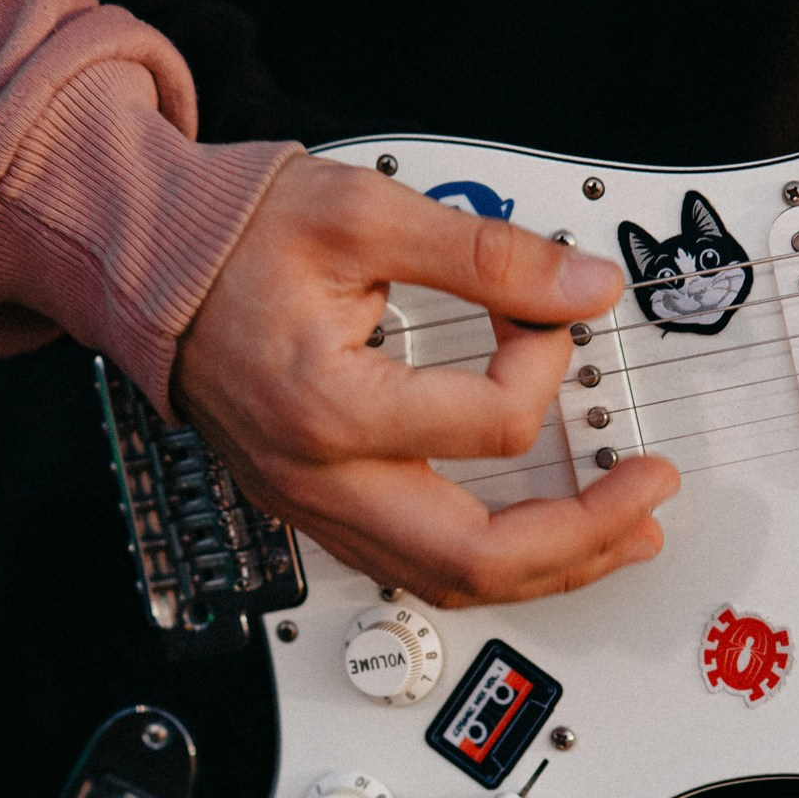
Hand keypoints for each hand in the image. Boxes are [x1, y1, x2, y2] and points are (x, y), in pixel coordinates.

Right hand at [172, 156, 679, 607]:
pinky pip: (412, 568)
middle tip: (649, 495)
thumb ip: (487, 255)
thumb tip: (585, 290)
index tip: (543, 313)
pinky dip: (488, 564)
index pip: (492, 424)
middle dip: (585, 535)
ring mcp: (310, 504)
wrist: (148, 266)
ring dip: (547, 568)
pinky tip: (532, 539)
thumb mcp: (367, 213)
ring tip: (618, 535)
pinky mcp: (310, 507)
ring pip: (447, 584)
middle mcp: (317, 477)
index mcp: (330, 405)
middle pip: (477, 558)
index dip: (543, 362)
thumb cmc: (235, 238)